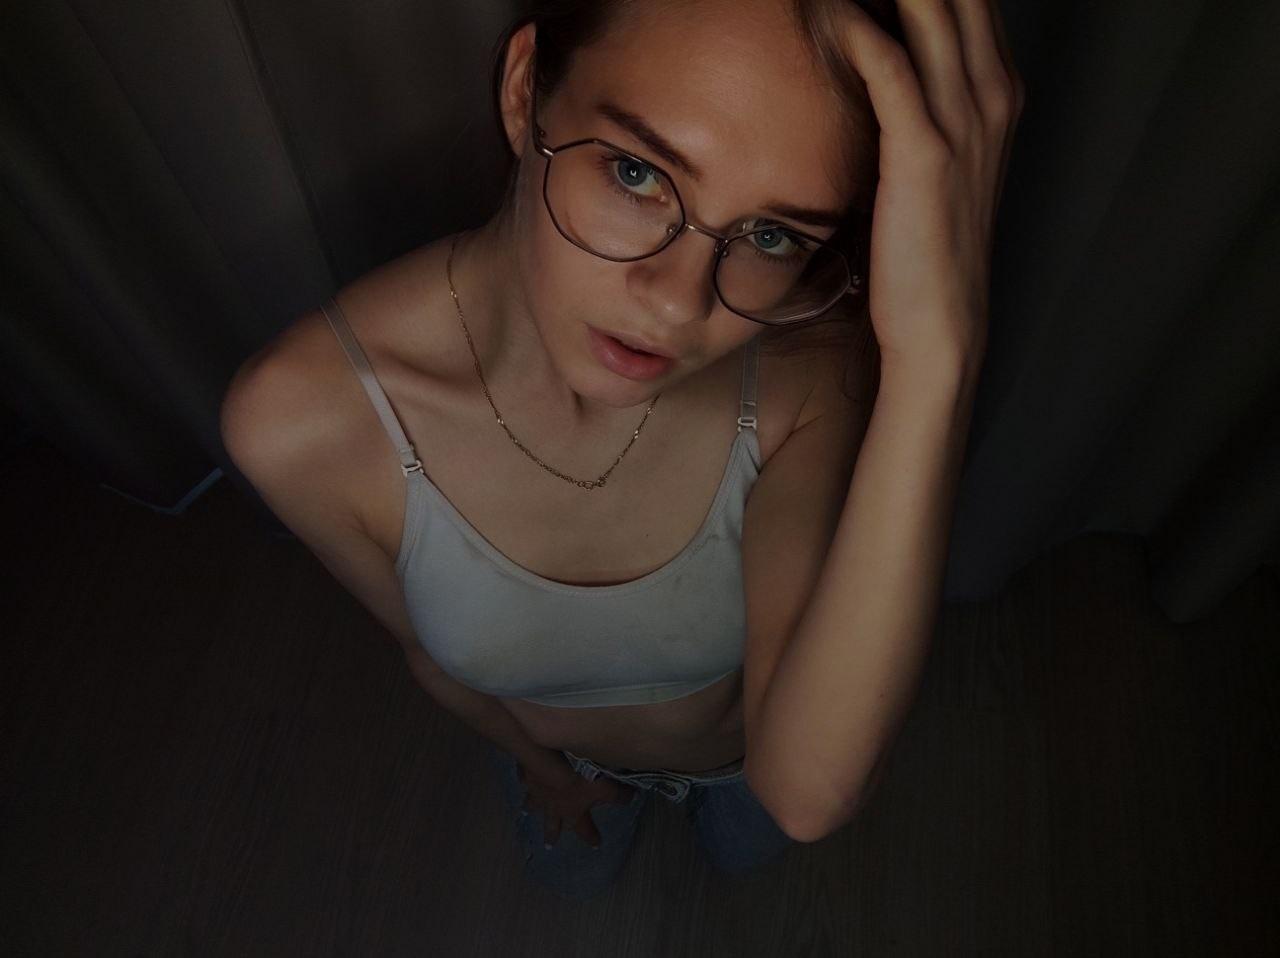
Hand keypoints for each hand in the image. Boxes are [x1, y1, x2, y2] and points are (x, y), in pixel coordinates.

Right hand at [517, 759, 637, 848]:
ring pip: (533, 804)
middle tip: (550, 845)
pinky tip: (523, 778)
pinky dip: (525, 780)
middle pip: (552, 825)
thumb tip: (632, 796)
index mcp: (571, 812)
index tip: (596, 844)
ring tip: (527, 812)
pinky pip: (525, 780)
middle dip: (552, 834)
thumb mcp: (606, 786)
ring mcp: (536, 792)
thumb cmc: (578, 777)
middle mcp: (552, 807)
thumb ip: (619, 794)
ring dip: (531, 808)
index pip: (584, 830)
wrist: (549, 759)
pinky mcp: (526, 774)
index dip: (591, 836)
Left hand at [836, 0, 1024, 370]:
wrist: (940, 322)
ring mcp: (964, 120)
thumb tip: (875, 56)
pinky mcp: (925, 153)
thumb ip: (918, 102)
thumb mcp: (934, 160)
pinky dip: (861, 29)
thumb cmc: (926, 244)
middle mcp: (991, 93)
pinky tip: (834, 10)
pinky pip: (892, 67)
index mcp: (997, 90)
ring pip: (930, 11)